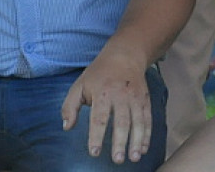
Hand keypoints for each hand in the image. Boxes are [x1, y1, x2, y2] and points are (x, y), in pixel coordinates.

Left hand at [61, 44, 151, 163]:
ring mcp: (135, 98)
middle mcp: (121, 96)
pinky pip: (147, 118)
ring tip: (134, 158)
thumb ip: (70, 106)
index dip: (96, 136)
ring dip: (137, 140)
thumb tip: (67, 127)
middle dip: (121, 142)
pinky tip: (143, 148)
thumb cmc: (99, 73)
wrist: (125, 54)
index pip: (99, 118)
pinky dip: (147, 134)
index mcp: (102, 94)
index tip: (94, 152)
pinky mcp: (145, 99)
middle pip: (122, 121)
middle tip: (118, 160)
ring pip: (138, 121)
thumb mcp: (79, 85)